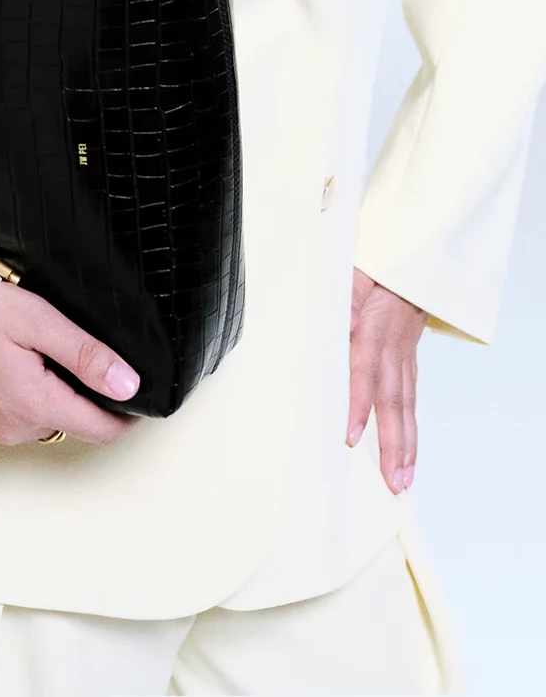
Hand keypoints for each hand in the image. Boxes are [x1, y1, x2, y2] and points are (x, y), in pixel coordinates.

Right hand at [0, 281, 142, 446]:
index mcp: (35, 406)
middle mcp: (15, 429)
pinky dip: (29, 395)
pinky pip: (19, 416)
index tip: (139, 389)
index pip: (103, 430)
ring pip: (47, 419)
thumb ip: (86, 355)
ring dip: (57, 394)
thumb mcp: (36, 320)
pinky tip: (18, 360)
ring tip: (46, 348)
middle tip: (83, 348)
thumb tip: (131, 386)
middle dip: (89, 395)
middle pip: (75, 422)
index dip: (129, 413)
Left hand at [346, 266, 428, 492]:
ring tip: (402, 481)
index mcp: (372, 331)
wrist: (409, 264)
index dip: (358, 405)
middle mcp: (392, 351)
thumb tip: (334, 326)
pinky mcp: (408, 363)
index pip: (365, 373)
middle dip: (391, 445)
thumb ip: (339, 302)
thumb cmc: (373, 272)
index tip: (350, 435)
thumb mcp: (350, 277)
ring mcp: (404, 359)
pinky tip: (407, 456)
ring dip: (404, 446)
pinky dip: (410, 431)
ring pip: (406, 408)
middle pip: (392, 402)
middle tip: (391, 481)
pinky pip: (410, 401)